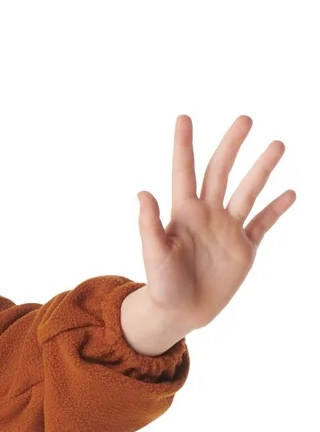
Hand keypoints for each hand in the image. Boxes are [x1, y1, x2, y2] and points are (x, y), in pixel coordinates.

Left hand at [121, 115, 295, 353]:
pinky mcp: (244, 248)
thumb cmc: (161, 285)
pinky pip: (263, 223)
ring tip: (277, 145)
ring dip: (262, 169)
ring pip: (248, 191)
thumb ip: (149, 225)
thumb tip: (142, 193)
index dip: (183, 145)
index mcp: (183, 213)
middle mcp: (207, 215)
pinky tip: (290, 194)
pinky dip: (276, 209)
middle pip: (221, 172)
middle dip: (231, 145)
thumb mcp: (153, 255)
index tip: (183, 118)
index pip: (184, 172)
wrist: (180, 313)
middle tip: (245, 119)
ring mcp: (227, 229)